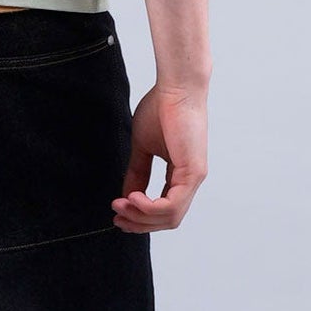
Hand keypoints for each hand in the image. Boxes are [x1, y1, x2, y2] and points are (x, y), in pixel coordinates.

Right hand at [112, 80, 207, 231]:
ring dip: (141, 216)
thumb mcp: (143, 147)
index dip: (140, 216)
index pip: (164, 208)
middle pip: (167, 219)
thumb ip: (137, 173)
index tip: (117, 212)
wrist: (176, 88)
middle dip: (139, 223)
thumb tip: (127, 196)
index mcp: (180, 174)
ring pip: (170, 217)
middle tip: (116, 216)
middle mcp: (190, 179)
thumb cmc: (161, 108)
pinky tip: (133, 198)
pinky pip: (172, 205)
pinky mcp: (193, 173)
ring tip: (121, 205)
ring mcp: (194, 178)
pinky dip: (150, 208)